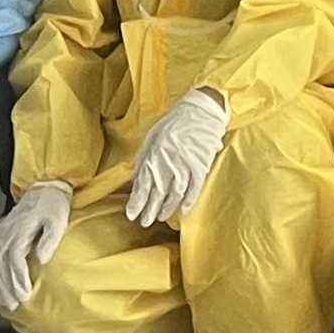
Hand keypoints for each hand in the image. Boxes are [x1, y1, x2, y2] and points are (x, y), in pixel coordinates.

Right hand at [0, 182, 72, 310]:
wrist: (43, 187)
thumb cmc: (53, 205)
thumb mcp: (58, 220)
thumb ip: (50, 239)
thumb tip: (41, 260)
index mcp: (19, 231)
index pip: (14, 259)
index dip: (18, 278)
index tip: (24, 295)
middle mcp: (4, 235)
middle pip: (1, 265)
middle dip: (6, 287)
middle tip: (13, 306)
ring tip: (4, 303)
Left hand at [124, 89, 227, 226]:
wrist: (201, 110)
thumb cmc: (174, 123)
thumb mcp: (152, 137)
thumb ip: (144, 158)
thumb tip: (137, 179)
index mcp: (153, 154)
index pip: (142, 184)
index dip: (137, 202)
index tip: (131, 214)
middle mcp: (168, 162)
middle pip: (158, 193)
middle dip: (150, 210)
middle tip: (145, 222)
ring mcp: (185, 164)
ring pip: (175, 193)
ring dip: (167, 208)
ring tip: (160, 217)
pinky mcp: (201, 165)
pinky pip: (194, 187)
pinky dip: (188, 200)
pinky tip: (182, 210)